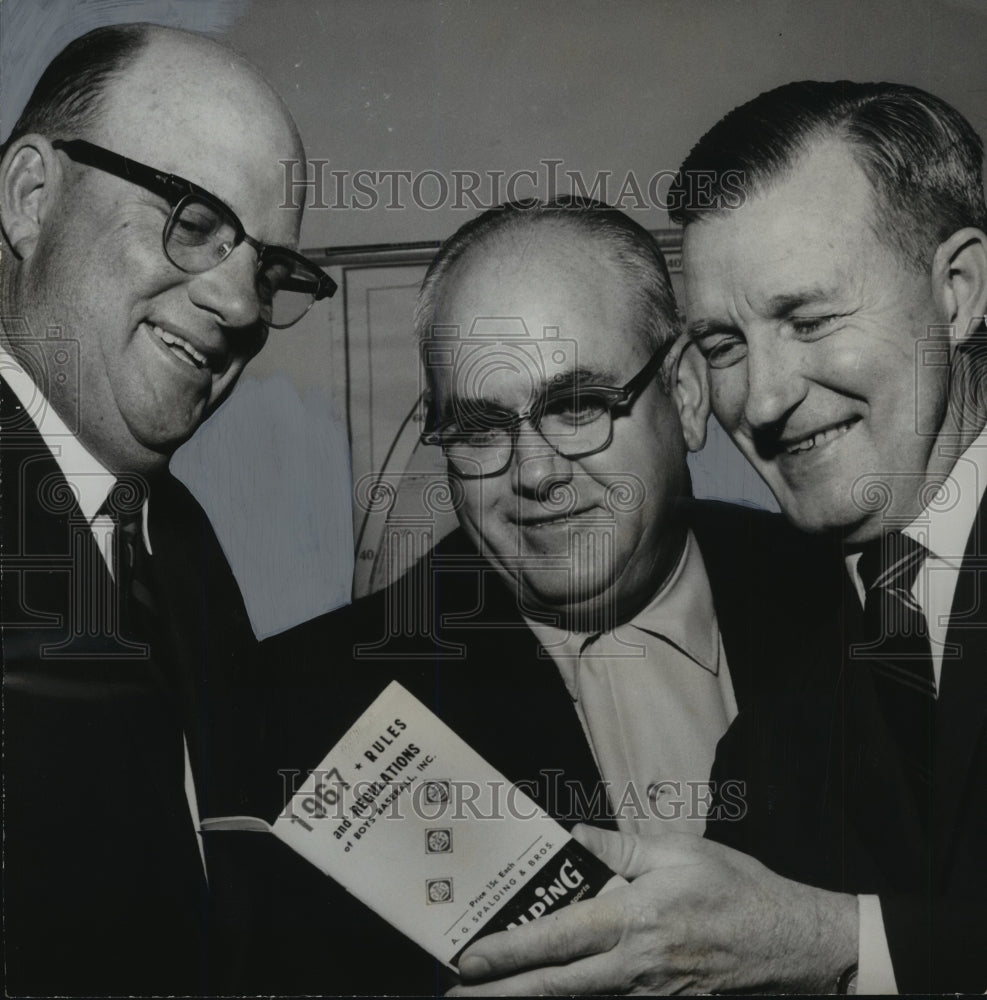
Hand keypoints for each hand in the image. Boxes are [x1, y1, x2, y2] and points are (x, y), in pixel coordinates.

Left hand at [448, 824, 857, 994]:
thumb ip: (620, 846)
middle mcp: (634, 968)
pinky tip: (555, 994)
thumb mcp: (680, 851)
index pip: (557, 941)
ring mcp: (649, 994)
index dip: (508, 953)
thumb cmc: (737, 891)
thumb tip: (574, 837)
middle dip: (501, 996)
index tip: (468, 960)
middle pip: (555, 988)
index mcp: (634, 922)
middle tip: (457, 996)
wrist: (794, 946)